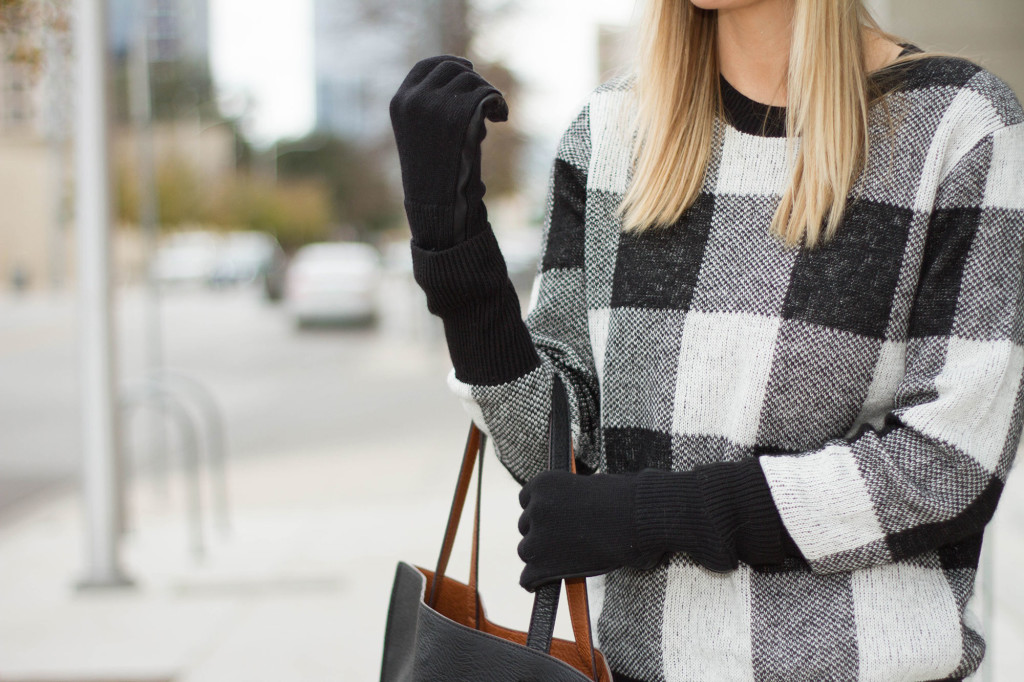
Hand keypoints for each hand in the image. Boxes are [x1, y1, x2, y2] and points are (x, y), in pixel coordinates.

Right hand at [389, 55, 507, 249]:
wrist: (438, 204)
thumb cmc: (434, 174)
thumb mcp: (422, 134)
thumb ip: (433, 105)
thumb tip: (465, 74)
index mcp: (400, 103)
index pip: (426, 65)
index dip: (450, 63)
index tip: (469, 69)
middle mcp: (414, 100)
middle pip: (452, 68)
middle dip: (473, 80)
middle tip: (486, 101)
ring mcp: (436, 107)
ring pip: (472, 80)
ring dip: (487, 93)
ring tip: (492, 114)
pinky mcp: (460, 118)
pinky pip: (486, 94)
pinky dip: (499, 103)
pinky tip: (501, 117)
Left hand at [517, 470, 661, 590]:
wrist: (636, 520)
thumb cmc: (624, 501)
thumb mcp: (588, 486)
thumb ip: (567, 499)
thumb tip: (562, 515)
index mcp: (543, 483)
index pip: (527, 500)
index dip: (543, 512)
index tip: (554, 521)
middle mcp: (535, 508)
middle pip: (526, 526)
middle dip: (542, 533)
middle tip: (564, 542)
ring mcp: (536, 537)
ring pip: (526, 552)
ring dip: (541, 556)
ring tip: (562, 561)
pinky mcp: (542, 566)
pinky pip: (527, 578)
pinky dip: (534, 582)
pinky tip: (542, 584)